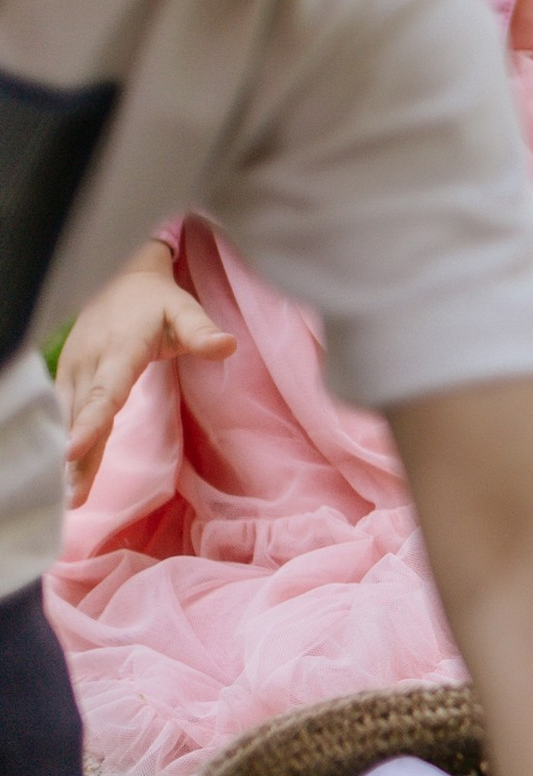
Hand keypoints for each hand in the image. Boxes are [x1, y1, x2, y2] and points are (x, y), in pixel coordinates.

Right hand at [57, 242, 233, 507]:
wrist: (121, 278)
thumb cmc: (158, 301)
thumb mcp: (185, 309)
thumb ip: (202, 331)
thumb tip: (229, 346)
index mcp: (120, 350)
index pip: (105, 392)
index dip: (89, 422)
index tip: (72, 450)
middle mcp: (89, 363)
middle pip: (81, 417)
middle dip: (75, 458)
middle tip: (71, 498)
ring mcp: (73, 370)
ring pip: (67, 419)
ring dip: (65, 457)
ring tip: (67, 496)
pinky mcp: (66, 376)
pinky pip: (62, 414)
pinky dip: (61, 441)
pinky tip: (62, 473)